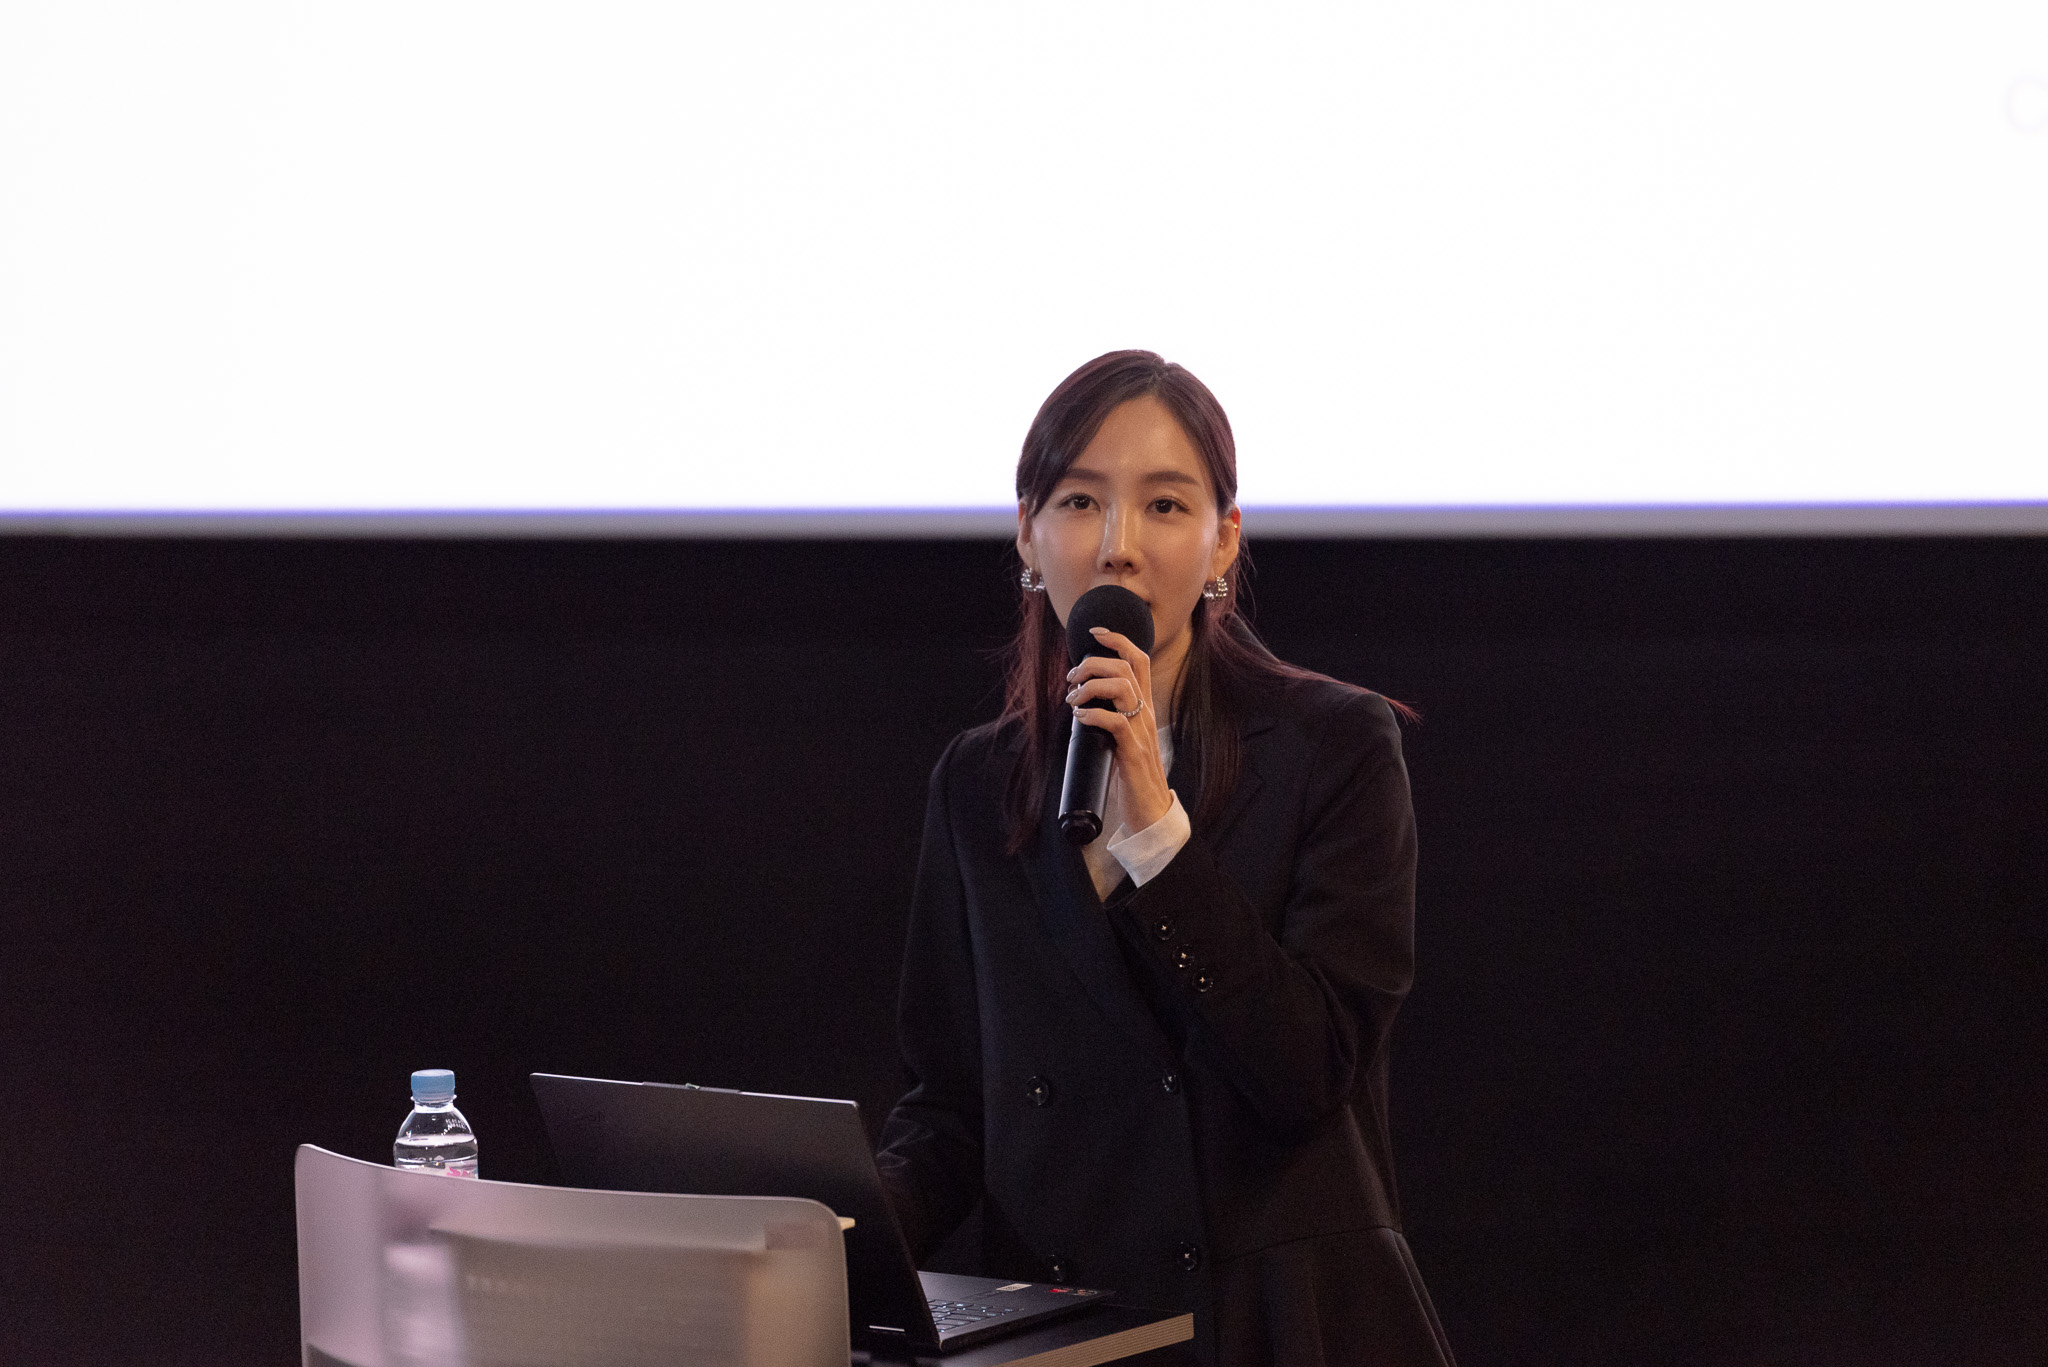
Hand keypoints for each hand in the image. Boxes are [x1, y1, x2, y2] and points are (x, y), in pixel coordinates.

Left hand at [1065, 626, 1172, 831]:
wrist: (1150, 810)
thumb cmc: (1132, 774)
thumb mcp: (1123, 737)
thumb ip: (1110, 717)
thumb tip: (1082, 702)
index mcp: (1144, 707)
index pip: (1140, 660)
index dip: (1118, 639)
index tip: (1095, 632)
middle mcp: (1146, 714)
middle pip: (1128, 666)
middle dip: (1094, 662)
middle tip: (1071, 678)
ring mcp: (1141, 732)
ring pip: (1123, 687)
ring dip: (1091, 686)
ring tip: (1073, 699)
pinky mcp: (1133, 752)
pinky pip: (1115, 721)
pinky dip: (1093, 713)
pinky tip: (1080, 717)